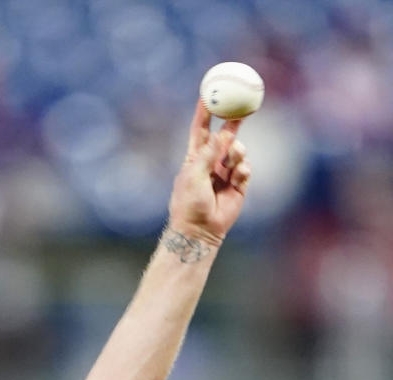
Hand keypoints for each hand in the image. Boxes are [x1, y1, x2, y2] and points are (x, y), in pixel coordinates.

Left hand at [166, 100, 251, 246]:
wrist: (199, 231)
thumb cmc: (189, 204)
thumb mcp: (195, 175)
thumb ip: (209, 153)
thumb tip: (222, 133)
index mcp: (195, 158)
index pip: (200, 129)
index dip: (205, 111)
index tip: (209, 92)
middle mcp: (211, 163)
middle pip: (224, 135)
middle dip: (232, 121)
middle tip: (241, 106)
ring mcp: (225, 173)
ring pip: (238, 151)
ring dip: (237, 153)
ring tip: (231, 164)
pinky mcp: (238, 185)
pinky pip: (245, 168)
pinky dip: (243, 170)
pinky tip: (237, 178)